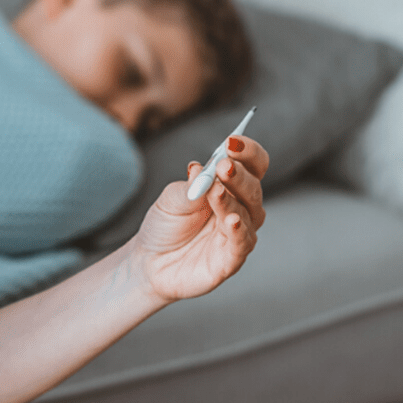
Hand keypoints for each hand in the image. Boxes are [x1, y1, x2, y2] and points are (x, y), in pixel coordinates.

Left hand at [129, 136, 268, 302]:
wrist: (149, 261)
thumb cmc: (166, 225)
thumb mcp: (172, 198)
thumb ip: (189, 185)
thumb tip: (199, 168)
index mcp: (231, 187)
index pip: (252, 165)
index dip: (247, 152)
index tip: (232, 142)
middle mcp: (241, 208)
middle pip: (253, 187)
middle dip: (239, 175)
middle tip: (224, 165)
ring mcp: (239, 234)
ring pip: (247, 214)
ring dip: (232, 200)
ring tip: (216, 191)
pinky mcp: (231, 259)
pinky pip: (241, 243)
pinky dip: (239, 231)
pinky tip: (231, 220)